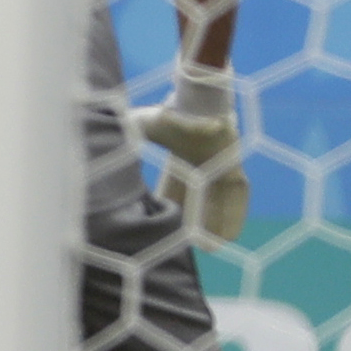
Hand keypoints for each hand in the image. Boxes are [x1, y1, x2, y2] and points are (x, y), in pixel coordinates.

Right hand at [136, 62, 249, 240]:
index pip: (176, 189)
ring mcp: (221, 165)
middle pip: (200, 200)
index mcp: (183, 158)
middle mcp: (204, 164)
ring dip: (217, 223)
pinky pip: (238, 195)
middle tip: (190, 245)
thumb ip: (128, 135)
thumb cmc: (169, 114)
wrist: (197, 101)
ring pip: (220, 201)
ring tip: (212, 248)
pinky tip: (231, 236)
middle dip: (195, 222)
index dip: (172, 207)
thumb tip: (113, 147)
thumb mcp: (140, 125)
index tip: (167, 226)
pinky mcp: (235, 165)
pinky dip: (235, 215)